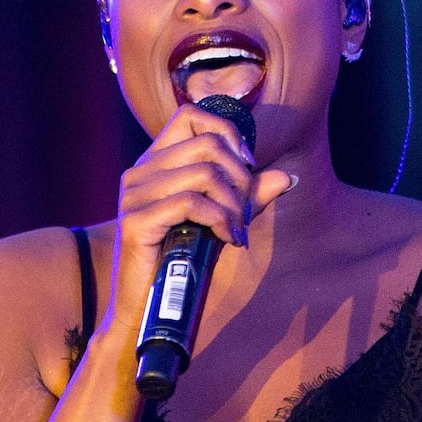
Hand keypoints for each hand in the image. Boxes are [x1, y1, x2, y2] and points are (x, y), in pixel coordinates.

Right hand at [108, 102, 292, 335]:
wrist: (147, 306)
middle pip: (207, 144)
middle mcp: (140, 171)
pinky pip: (191, 203)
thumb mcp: (221, 218)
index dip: (227, 134)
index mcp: (155, 161)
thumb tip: (288, 177)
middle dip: (240, 177)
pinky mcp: (135, 220)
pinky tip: (227, 240)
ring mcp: (134, 194)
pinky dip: (220, 219)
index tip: (247, 168)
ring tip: (237, 230)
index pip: (191, 115)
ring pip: (204, 173)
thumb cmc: (184, 259)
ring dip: (233, 204)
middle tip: (246, 211)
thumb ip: (249, 195)